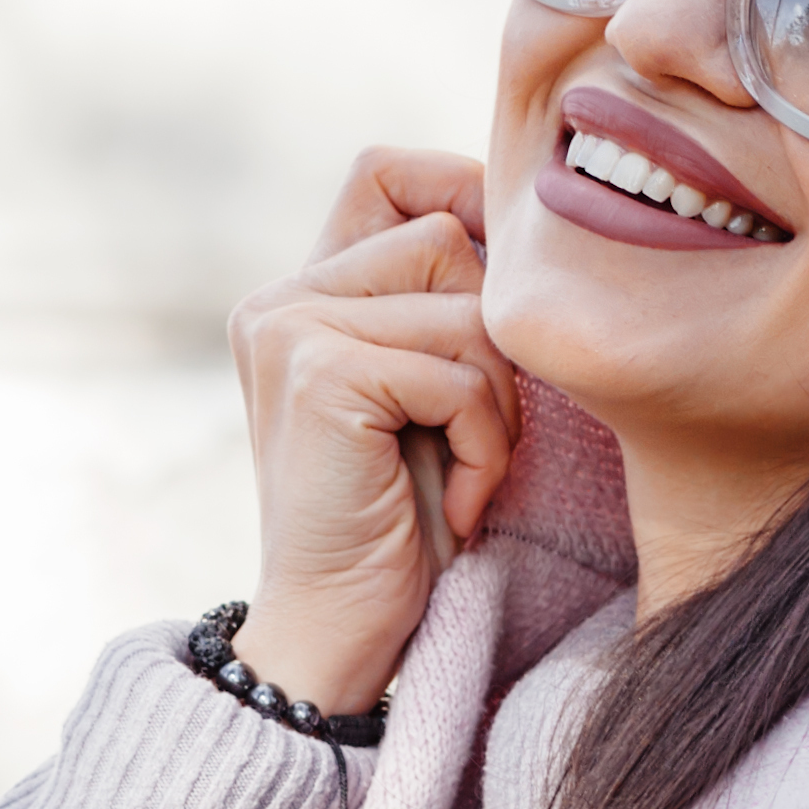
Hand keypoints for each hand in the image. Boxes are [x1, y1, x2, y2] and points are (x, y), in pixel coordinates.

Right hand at [226, 148, 523, 714]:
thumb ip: (442, 306)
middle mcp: (279, 298)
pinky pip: (457, 370)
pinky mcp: (318, 372)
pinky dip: (483, 446)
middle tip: (478, 437)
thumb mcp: (430, 396)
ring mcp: (290, 329)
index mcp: (300, 293)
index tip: (507, 295)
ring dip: (496, 404)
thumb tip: (530, 218)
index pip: (387, 172)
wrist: (339, 636)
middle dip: (495, 340)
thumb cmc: (404, 527)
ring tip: (465, 474)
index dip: (463, 202)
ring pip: (465, 307)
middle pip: (447, 235)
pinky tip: (454, 502)